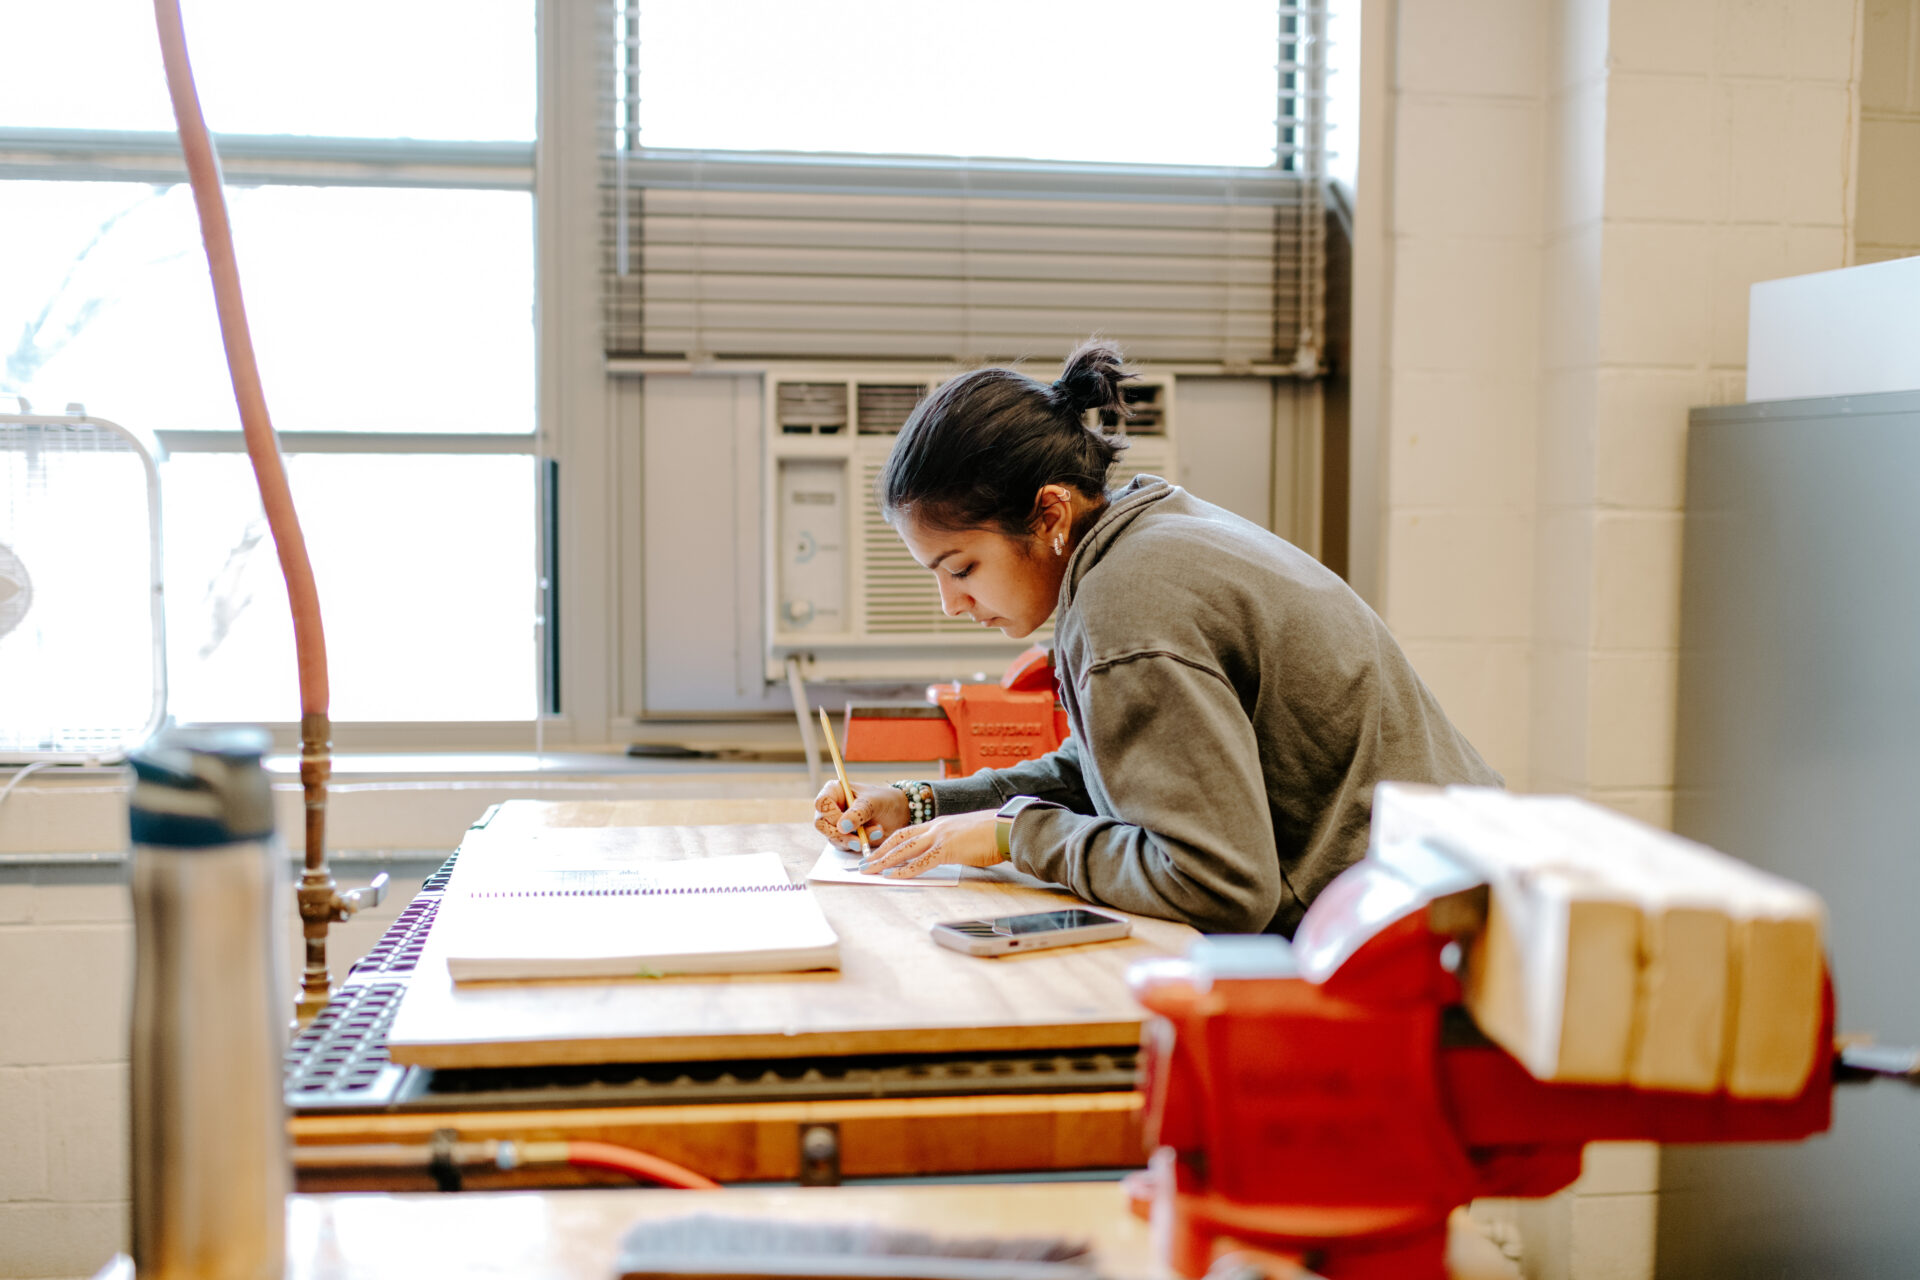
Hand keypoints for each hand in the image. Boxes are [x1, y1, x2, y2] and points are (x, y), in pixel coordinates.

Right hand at [813, 779, 907, 851]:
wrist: (900, 814)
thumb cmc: (885, 800)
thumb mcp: (874, 803)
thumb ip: (858, 813)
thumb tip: (842, 826)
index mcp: (835, 791)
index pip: (822, 803)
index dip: (830, 815)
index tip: (845, 823)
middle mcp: (832, 808)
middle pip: (822, 824)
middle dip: (840, 833)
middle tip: (858, 838)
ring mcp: (837, 824)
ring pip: (833, 837)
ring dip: (853, 840)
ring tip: (877, 832)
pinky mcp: (845, 837)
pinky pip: (843, 845)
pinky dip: (858, 844)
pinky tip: (875, 836)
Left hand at [859, 809, 1007, 878]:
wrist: (1007, 827)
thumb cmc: (992, 833)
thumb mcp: (965, 836)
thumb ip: (951, 843)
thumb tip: (945, 854)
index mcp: (939, 824)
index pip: (906, 833)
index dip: (888, 843)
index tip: (875, 853)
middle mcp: (935, 827)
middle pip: (898, 839)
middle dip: (878, 852)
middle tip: (862, 863)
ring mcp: (940, 837)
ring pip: (903, 849)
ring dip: (883, 861)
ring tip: (868, 870)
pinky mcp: (947, 849)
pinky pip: (920, 862)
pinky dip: (903, 870)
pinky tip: (891, 875)